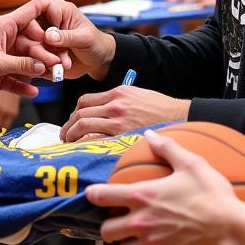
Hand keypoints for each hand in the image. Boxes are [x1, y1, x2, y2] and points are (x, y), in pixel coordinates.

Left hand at [0, 0, 62, 99]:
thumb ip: (22, 65)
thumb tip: (44, 67)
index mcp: (6, 27)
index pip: (32, 12)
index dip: (48, 14)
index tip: (62, 23)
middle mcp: (8, 40)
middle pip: (35, 43)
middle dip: (47, 55)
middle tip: (60, 66)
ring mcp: (6, 57)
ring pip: (29, 62)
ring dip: (40, 71)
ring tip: (54, 79)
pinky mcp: (1, 73)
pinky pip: (18, 79)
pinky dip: (24, 86)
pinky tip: (33, 92)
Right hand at [16, 0, 115, 80]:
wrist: (98, 61)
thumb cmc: (95, 43)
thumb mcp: (85, 38)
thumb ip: (67, 36)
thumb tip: (48, 36)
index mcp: (60, 9)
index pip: (39, 6)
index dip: (37, 20)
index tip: (44, 37)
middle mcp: (48, 21)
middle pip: (30, 27)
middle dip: (40, 46)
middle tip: (54, 59)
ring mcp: (43, 37)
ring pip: (30, 45)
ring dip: (44, 58)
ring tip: (62, 65)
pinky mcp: (42, 51)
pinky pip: (34, 57)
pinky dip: (44, 66)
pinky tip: (56, 70)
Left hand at [60, 87, 189, 141]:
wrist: (179, 117)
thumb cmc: (161, 109)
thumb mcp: (137, 95)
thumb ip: (118, 100)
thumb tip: (101, 110)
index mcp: (117, 93)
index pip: (84, 101)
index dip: (74, 113)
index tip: (72, 122)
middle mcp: (115, 105)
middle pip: (80, 114)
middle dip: (68, 126)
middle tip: (65, 136)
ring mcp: (118, 121)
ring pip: (83, 126)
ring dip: (71, 136)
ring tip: (70, 144)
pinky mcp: (123, 136)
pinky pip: (95, 140)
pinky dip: (84, 145)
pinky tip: (82, 151)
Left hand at [87, 129, 244, 244]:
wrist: (230, 228)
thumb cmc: (212, 193)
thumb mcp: (191, 163)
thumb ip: (167, 147)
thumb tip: (149, 135)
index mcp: (143, 195)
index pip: (101, 196)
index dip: (94, 195)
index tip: (94, 194)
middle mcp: (141, 221)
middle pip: (106, 231)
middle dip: (109, 225)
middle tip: (120, 219)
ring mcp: (152, 243)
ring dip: (127, 243)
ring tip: (137, 236)